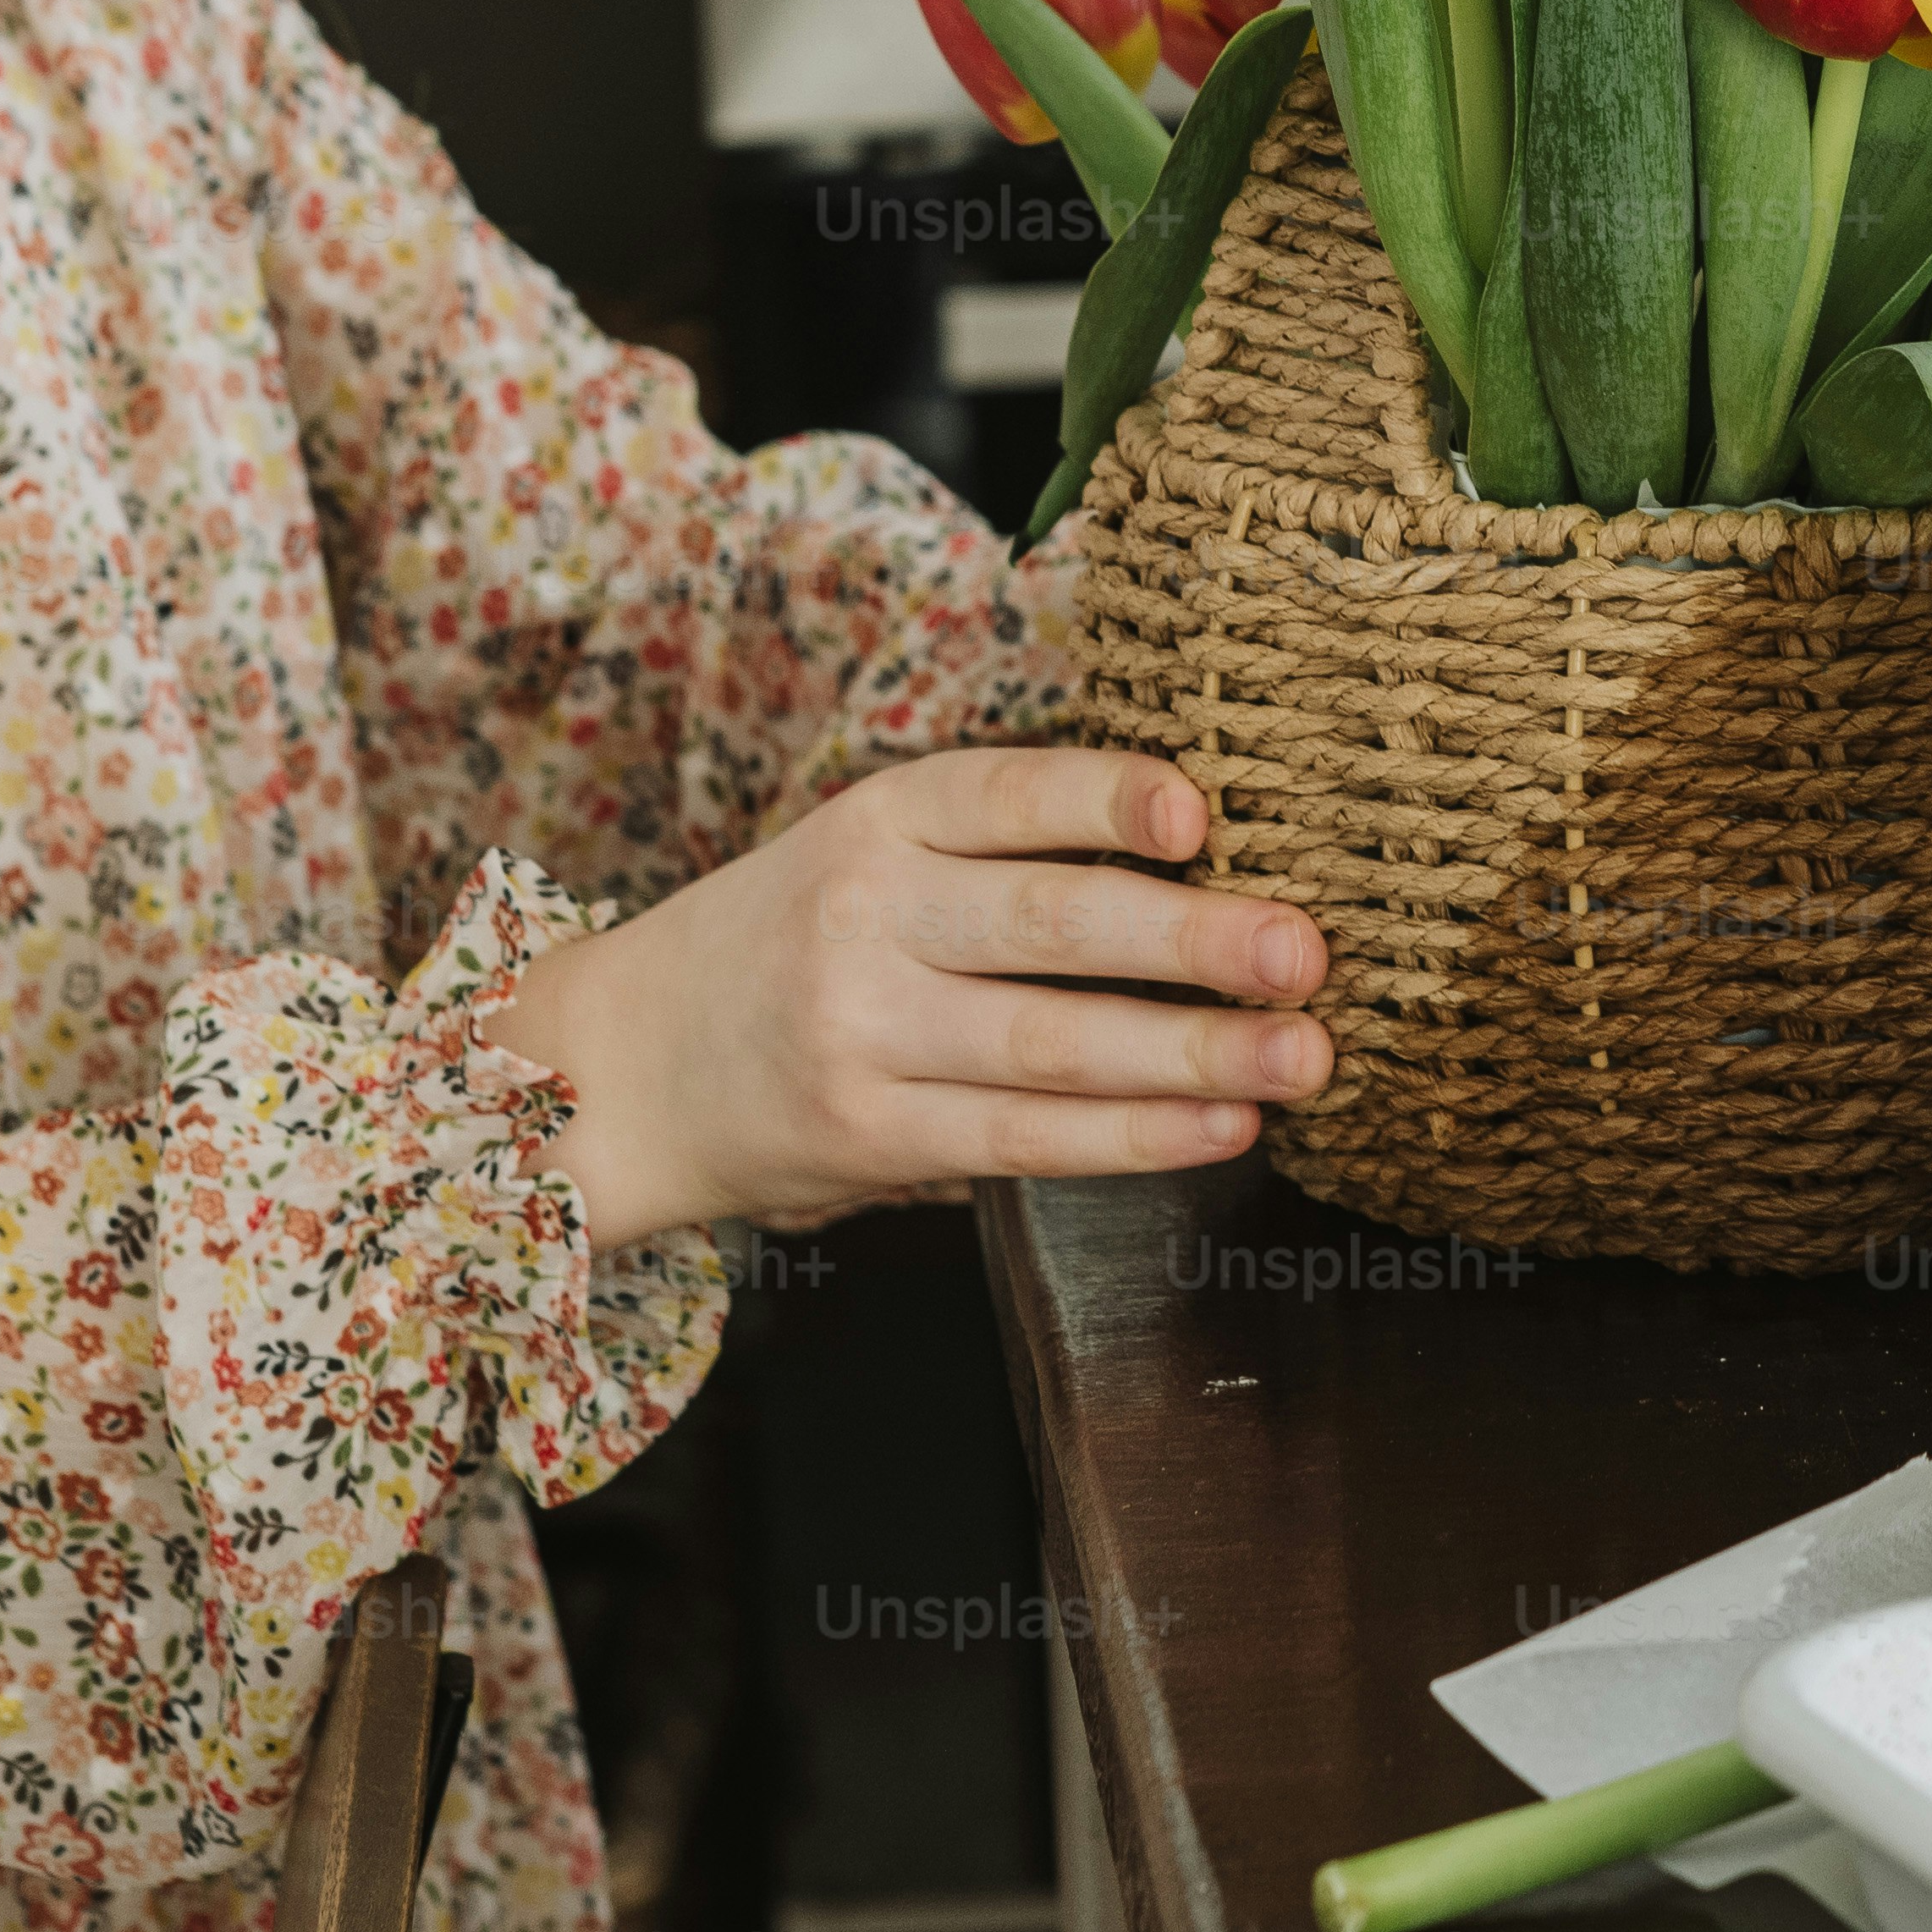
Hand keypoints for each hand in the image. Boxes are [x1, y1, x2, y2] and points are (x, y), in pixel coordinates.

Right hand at [485, 748, 1329, 1248]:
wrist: (624, 1061)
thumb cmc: (794, 939)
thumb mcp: (870, 852)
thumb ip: (1002, 859)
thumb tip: (1206, 874)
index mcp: (881, 816)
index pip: (1008, 791)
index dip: (1106, 797)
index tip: (1201, 810)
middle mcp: (867, 912)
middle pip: (1053, 922)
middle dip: (1195, 940)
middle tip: (1307, 951)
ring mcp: (864, 1031)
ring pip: (1054, 1044)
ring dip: (1195, 1053)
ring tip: (1303, 1054)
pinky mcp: (868, 1134)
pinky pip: (1025, 1140)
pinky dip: (1135, 1136)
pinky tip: (1221, 1126)